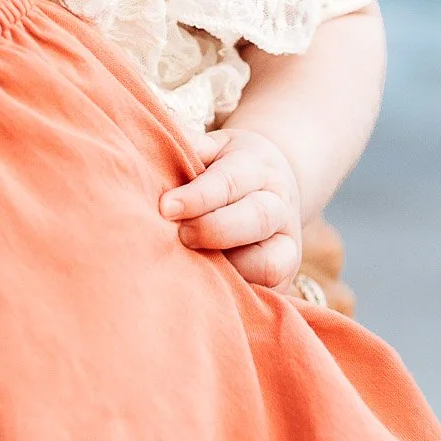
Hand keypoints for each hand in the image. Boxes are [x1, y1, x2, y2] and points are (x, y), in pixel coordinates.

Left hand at [160, 128, 301, 289]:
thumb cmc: (229, 166)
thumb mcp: (214, 147)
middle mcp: (279, 207)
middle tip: (180, 235)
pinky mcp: (286, 277)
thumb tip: (152, 146)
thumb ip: (190, 148)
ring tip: (194, 267)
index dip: (197, 197)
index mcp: (257, 169)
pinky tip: (209, 290)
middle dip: (213, 230)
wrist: (277, 185)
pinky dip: (241, 294)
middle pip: (255, 219)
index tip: (165, 207)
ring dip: (230, 269)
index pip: (229, 182)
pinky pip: (269, 293)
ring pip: (270, 264)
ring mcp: (288, 245)